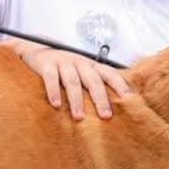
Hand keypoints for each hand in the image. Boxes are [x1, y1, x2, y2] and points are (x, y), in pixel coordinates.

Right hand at [8, 41, 130, 119]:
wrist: (39, 51)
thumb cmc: (65, 67)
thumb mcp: (83, 72)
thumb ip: (95, 84)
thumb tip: (115, 106)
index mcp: (92, 65)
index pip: (110, 74)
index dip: (120, 85)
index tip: (129, 99)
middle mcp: (80, 62)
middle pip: (93, 81)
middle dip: (101, 99)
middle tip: (105, 116)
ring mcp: (64, 62)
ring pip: (73, 82)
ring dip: (76, 100)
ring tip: (79, 117)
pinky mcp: (47, 64)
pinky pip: (51, 78)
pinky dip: (54, 91)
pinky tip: (56, 104)